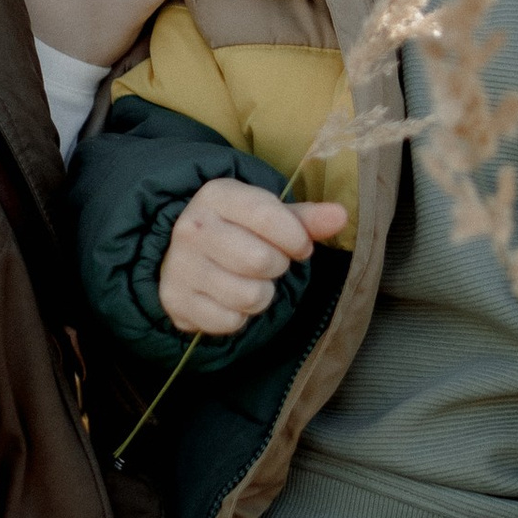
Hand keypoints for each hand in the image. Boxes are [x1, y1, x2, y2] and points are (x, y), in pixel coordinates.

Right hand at [157, 178, 346, 336]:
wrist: (177, 253)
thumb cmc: (234, 229)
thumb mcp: (266, 214)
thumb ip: (304, 218)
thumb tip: (340, 216)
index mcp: (217, 196)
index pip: (269, 217)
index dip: (296, 238)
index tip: (300, 246)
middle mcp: (192, 229)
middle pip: (261, 261)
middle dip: (277, 267)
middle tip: (269, 263)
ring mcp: (181, 267)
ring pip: (250, 296)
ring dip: (262, 294)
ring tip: (251, 280)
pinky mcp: (177, 302)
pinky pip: (231, 322)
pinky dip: (239, 316)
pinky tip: (230, 298)